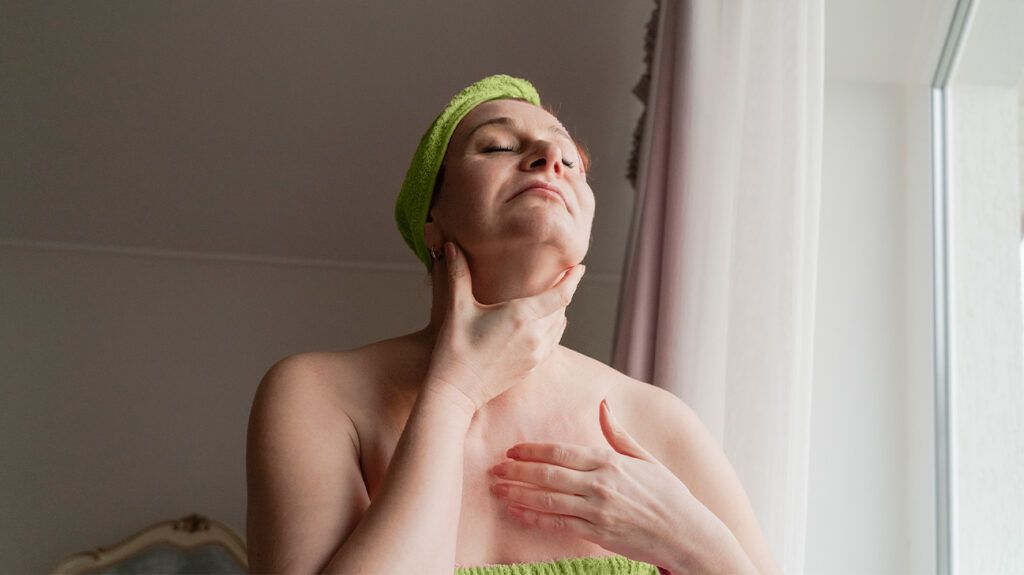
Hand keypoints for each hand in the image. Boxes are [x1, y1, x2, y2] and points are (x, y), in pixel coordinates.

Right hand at [425, 241, 585, 413]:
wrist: (456, 389)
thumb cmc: (454, 347)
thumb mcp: (457, 308)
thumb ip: (459, 274)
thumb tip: (450, 246)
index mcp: (521, 316)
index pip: (560, 295)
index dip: (572, 279)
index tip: (580, 267)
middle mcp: (535, 334)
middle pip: (561, 308)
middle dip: (564, 292)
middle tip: (565, 277)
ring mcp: (536, 353)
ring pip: (559, 326)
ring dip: (559, 311)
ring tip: (555, 298)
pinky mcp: (532, 367)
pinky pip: (553, 342)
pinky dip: (555, 329)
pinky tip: (550, 324)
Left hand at [487, 399, 728, 571]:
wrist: (687, 534)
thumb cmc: (669, 495)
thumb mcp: (646, 459)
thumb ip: (619, 434)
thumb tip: (603, 404)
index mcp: (610, 461)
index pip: (562, 452)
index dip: (532, 450)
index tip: (512, 450)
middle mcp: (601, 484)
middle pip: (548, 474)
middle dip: (517, 471)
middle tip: (494, 469)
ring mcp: (598, 510)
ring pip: (548, 500)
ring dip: (518, 494)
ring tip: (497, 489)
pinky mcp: (598, 533)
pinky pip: (558, 524)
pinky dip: (534, 517)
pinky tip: (517, 512)